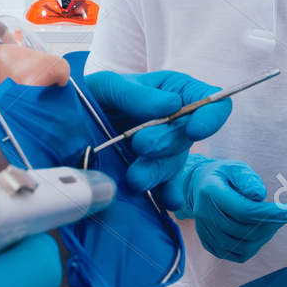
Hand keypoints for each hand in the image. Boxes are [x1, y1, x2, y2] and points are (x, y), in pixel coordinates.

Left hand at [82, 69, 233, 193]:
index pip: (212, 101)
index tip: (195, 129)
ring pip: (174, 164)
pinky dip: (165, 195)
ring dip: (157, 172)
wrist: (75, 123)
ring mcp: (167, 151)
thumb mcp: (110, 85)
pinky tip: (162, 201)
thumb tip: (171, 105)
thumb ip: (138, 94)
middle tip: (140, 144)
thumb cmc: (97, 95)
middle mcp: (177, 123)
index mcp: (176, 92)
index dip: (211, 116)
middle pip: (188, 137)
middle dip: (166, 143)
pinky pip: (167, 187)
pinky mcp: (156, 175)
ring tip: (135, 177)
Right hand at [171, 154, 286, 262]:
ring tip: (273, 221)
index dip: (272, 214)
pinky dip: (255, 246)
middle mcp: (204, 215)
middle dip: (272, 224)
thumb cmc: (224, 176)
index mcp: (210, 192)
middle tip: (286, 214)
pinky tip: (260, 232)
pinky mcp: (210, 245)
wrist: (199, 187)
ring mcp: (205, 232)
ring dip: (265, 236)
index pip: (244, 210)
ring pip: (244, 246)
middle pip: (245, 230)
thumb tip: (259, 195)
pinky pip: (238, 255)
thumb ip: (247, 179)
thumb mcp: (236, 168)